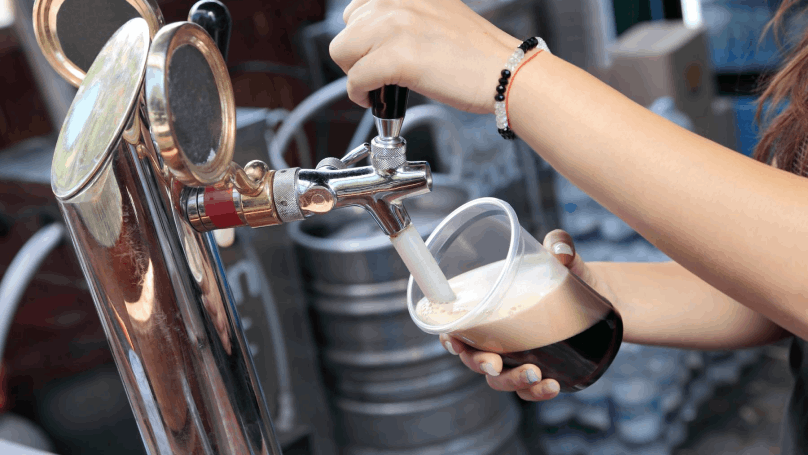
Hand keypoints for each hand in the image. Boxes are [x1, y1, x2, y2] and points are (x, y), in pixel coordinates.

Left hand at [329, 0, 520, 113]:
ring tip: (377, 88)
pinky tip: (379, 100)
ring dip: (355, 75)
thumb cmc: (477, 53)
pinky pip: (355, 79)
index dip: (362, 39)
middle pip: (344, 32)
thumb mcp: (436, 15)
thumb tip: (375, 37)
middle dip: (356, 58)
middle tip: (378, 76)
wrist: (505, 71)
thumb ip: (405, 17)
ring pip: (342, 53)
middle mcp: (396, 0)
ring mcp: (395, 26)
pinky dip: (362, 96)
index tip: (375, 55)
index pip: (356, 9)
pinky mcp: (397, 57)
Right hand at [440, 229, 616, 401]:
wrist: (604, 297)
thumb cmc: (571, 273)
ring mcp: (517, 356)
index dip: (450, 337)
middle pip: (474, 358)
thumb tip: (560, 250)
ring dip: (510, 381)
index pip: (459, 326)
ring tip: (534, 374)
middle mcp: (498, 336)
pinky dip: (536, 393)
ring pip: (499, 379)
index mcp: (492, 308)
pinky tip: (553, 386)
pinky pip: (529, 390)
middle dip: (479, 364)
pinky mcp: (540, 371)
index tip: (454, 341)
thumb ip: (560, 244)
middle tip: (494, 365)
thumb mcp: (565, 256)